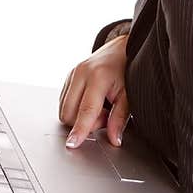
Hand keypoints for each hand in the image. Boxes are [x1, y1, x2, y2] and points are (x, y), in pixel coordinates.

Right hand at [58, 34, 130, 148]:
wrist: (121, 48)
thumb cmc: (127, 70)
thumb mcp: (128, 96)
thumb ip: (119, 119)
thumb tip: (113, 140)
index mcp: (98, 77)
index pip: (86, 110)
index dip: (80, 130)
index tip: (72, 144)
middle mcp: (81, 74)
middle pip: (70, 113)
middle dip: (85, 123)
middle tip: (105, 115)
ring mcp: (72, 74)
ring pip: (64, 110)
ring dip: (80, 116)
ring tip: (100, 108)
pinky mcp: (68, 77)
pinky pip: (64, 102)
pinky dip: (76, 108)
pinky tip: (91, 102)